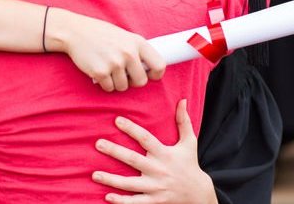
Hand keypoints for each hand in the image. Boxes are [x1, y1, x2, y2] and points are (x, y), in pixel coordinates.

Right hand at [45, 8, 165, 91]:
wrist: (74, 31)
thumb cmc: (100, 34)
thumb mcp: (123, 36)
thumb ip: (136, 50)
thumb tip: (148, 69)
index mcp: (137, 42)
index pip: (160, 65)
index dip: (155, 74)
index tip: (147, 75)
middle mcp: (128, 53)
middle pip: (141, 81)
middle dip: (132, 82)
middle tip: (123, 74)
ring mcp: (114, 63)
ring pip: (123, 87)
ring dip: (116, 82)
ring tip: (108, 69)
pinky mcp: (100, 72)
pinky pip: (109, 88)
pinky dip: (104, 83)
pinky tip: (98, 71)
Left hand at [91, 100, 216, 203]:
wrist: (199, 194)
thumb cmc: (190, 164)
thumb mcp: (189, 142)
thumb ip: (183, 121)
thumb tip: (182, 100)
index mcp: (165, 154)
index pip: (146, 139)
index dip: (132, 129)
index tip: (117, 120)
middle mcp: (158, 170)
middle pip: (133, 160)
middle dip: (115, 152)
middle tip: (98, 143)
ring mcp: (155, 187)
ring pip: (130, 184)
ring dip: (112, 180)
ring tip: (94, 175)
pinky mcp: (154, 201)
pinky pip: (136, 202)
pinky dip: (122, 201)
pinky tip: (107, 197)